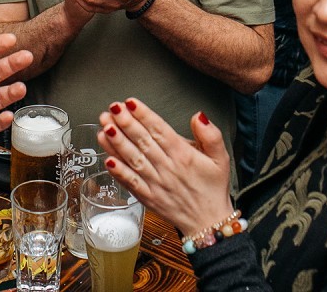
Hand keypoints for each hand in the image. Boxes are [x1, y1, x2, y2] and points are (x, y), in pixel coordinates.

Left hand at [98, 99, 233, 237]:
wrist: (208, 222)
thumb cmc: (213, 187)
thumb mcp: (221, 158)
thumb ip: (211, 135)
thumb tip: (199, 116)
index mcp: (183, 156)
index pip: (160, 131)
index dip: (144, 115)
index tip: (131, 102)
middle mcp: (167, 168)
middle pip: (143, 142)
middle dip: (125, 124)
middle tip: (112, 109)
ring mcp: (156, 184)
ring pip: (133, 160)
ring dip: (117, 143)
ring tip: (104, 127)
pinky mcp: (148, 198)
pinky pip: (131, 183)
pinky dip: (119, 173)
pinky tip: (107, 160)